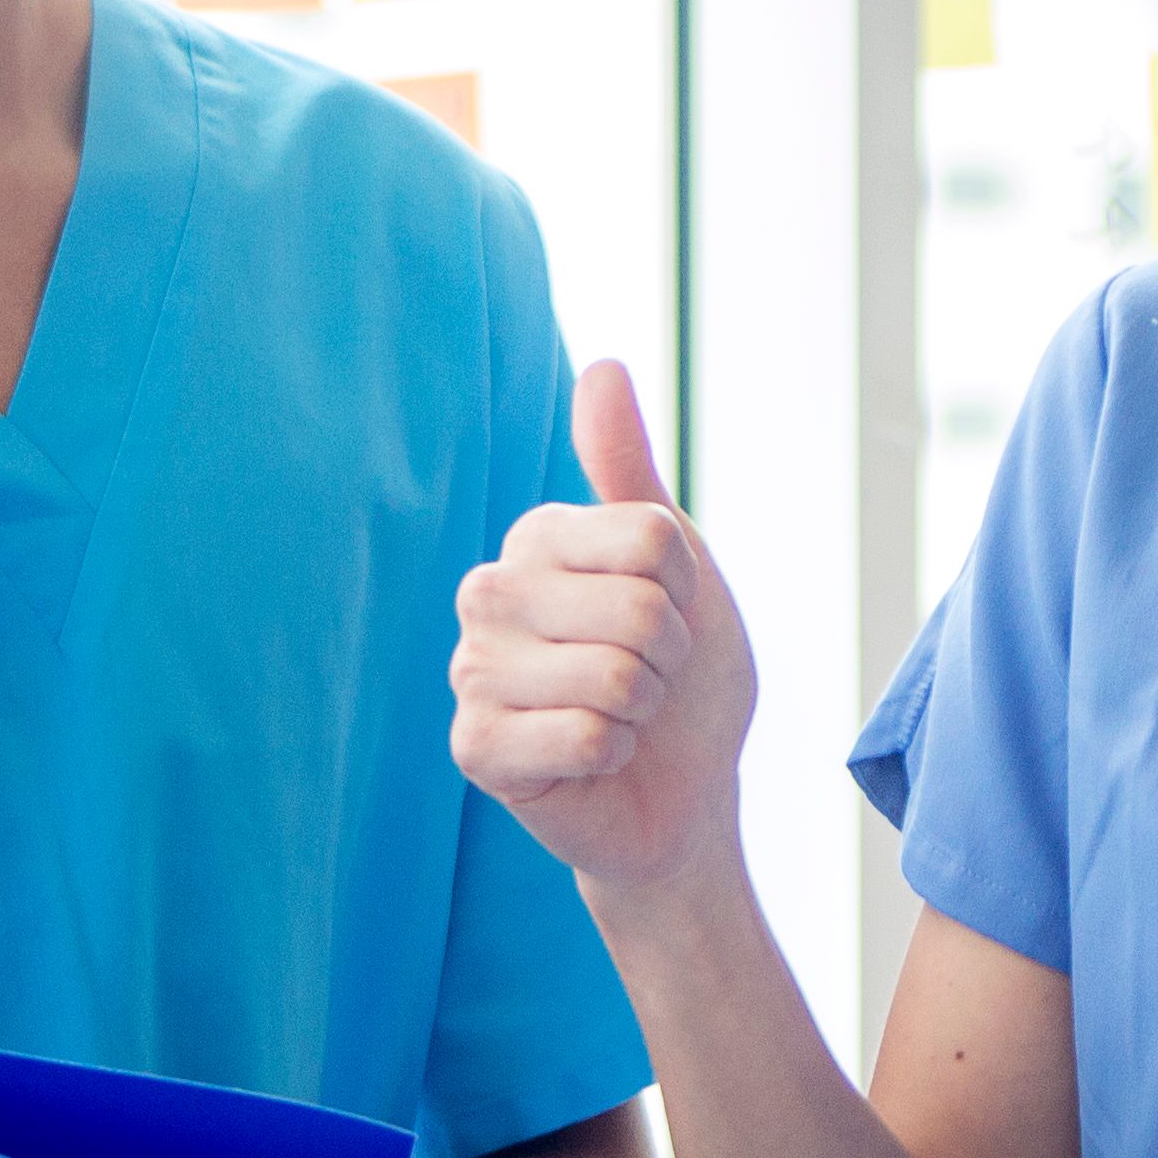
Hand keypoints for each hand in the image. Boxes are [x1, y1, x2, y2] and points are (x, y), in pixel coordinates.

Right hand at [451, 362, 758, 892]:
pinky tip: (590, 760)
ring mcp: (472, 670)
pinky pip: (586, 737)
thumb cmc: (680, 674)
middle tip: (645, 679)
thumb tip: (601, 367)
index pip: (654, 538)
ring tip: (621, 716)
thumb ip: (630, 470)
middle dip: (668, 656)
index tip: (665, 616)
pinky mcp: (474, 746)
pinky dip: (613, 756)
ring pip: (615, 676)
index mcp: (536, 536)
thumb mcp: (677, 562)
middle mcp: (489, 592)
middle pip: (639, 608)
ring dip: (643, 709)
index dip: (685, 591)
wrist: (680, 789)